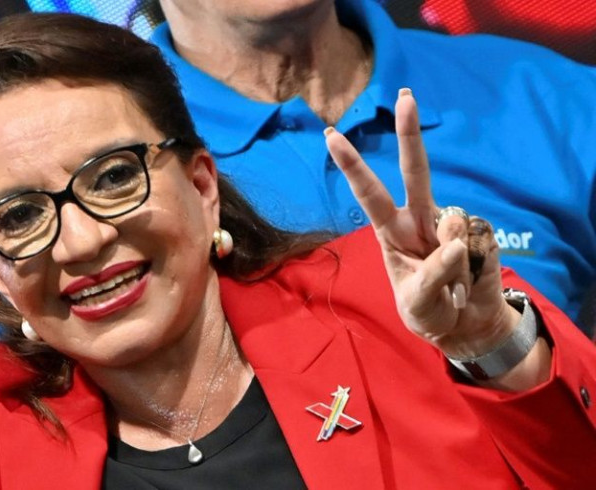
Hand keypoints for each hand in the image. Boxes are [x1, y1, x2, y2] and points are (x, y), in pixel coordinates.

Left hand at [325, 89, 518, 357]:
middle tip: (405, 96)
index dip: (353, 165)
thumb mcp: (418, 299)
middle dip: (409, 134)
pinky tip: (469, 280)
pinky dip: (474, 269)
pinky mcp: (480, 234)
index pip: (370, 194)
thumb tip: (456, 234)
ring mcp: (451, 224)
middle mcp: (420, 219)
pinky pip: (478, 243)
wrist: (463, 326)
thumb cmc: (427, 309)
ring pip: (453, 223)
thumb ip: (434, 270)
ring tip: (451, 287)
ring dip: (452, 263)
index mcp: (392, 231)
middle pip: (415, 172)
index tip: (331, 135)